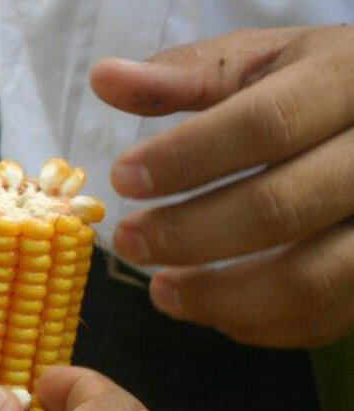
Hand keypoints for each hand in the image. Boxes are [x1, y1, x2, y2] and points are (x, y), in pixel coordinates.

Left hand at [91, 26, 353, 347]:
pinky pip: (327, 316)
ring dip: (221, 296)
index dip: (186, 158)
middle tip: (128, 242)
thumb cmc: (313, 87)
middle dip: (188, 234)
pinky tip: (210, 309)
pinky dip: (260, 324)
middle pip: (281, 207)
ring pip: (310, 277)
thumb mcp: (260, 62)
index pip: (264, 125)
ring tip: (161, 290)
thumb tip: (105, 78)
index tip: (123, 179)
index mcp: (345, 81)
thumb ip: (187, 74)